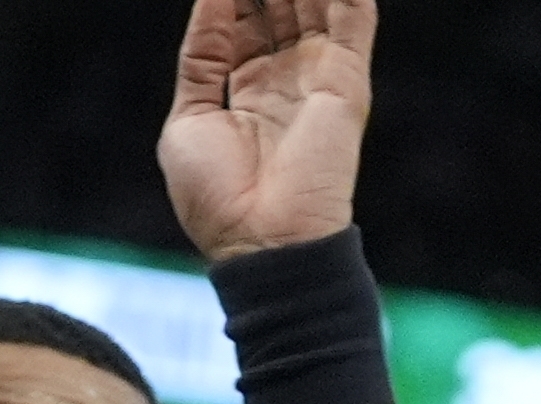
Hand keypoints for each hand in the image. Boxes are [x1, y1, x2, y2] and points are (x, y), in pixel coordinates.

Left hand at [157, 0, 376, 262]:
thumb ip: (202, 58)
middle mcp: (287, 80)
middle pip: (278, 4)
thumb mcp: (189, 119)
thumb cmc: (217, 198)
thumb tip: (212, 1)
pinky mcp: (346, 82)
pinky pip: (351, 15)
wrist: (264, 243)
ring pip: (314, 2)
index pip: (241, 21)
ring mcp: (319, 78)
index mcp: (248, 92)